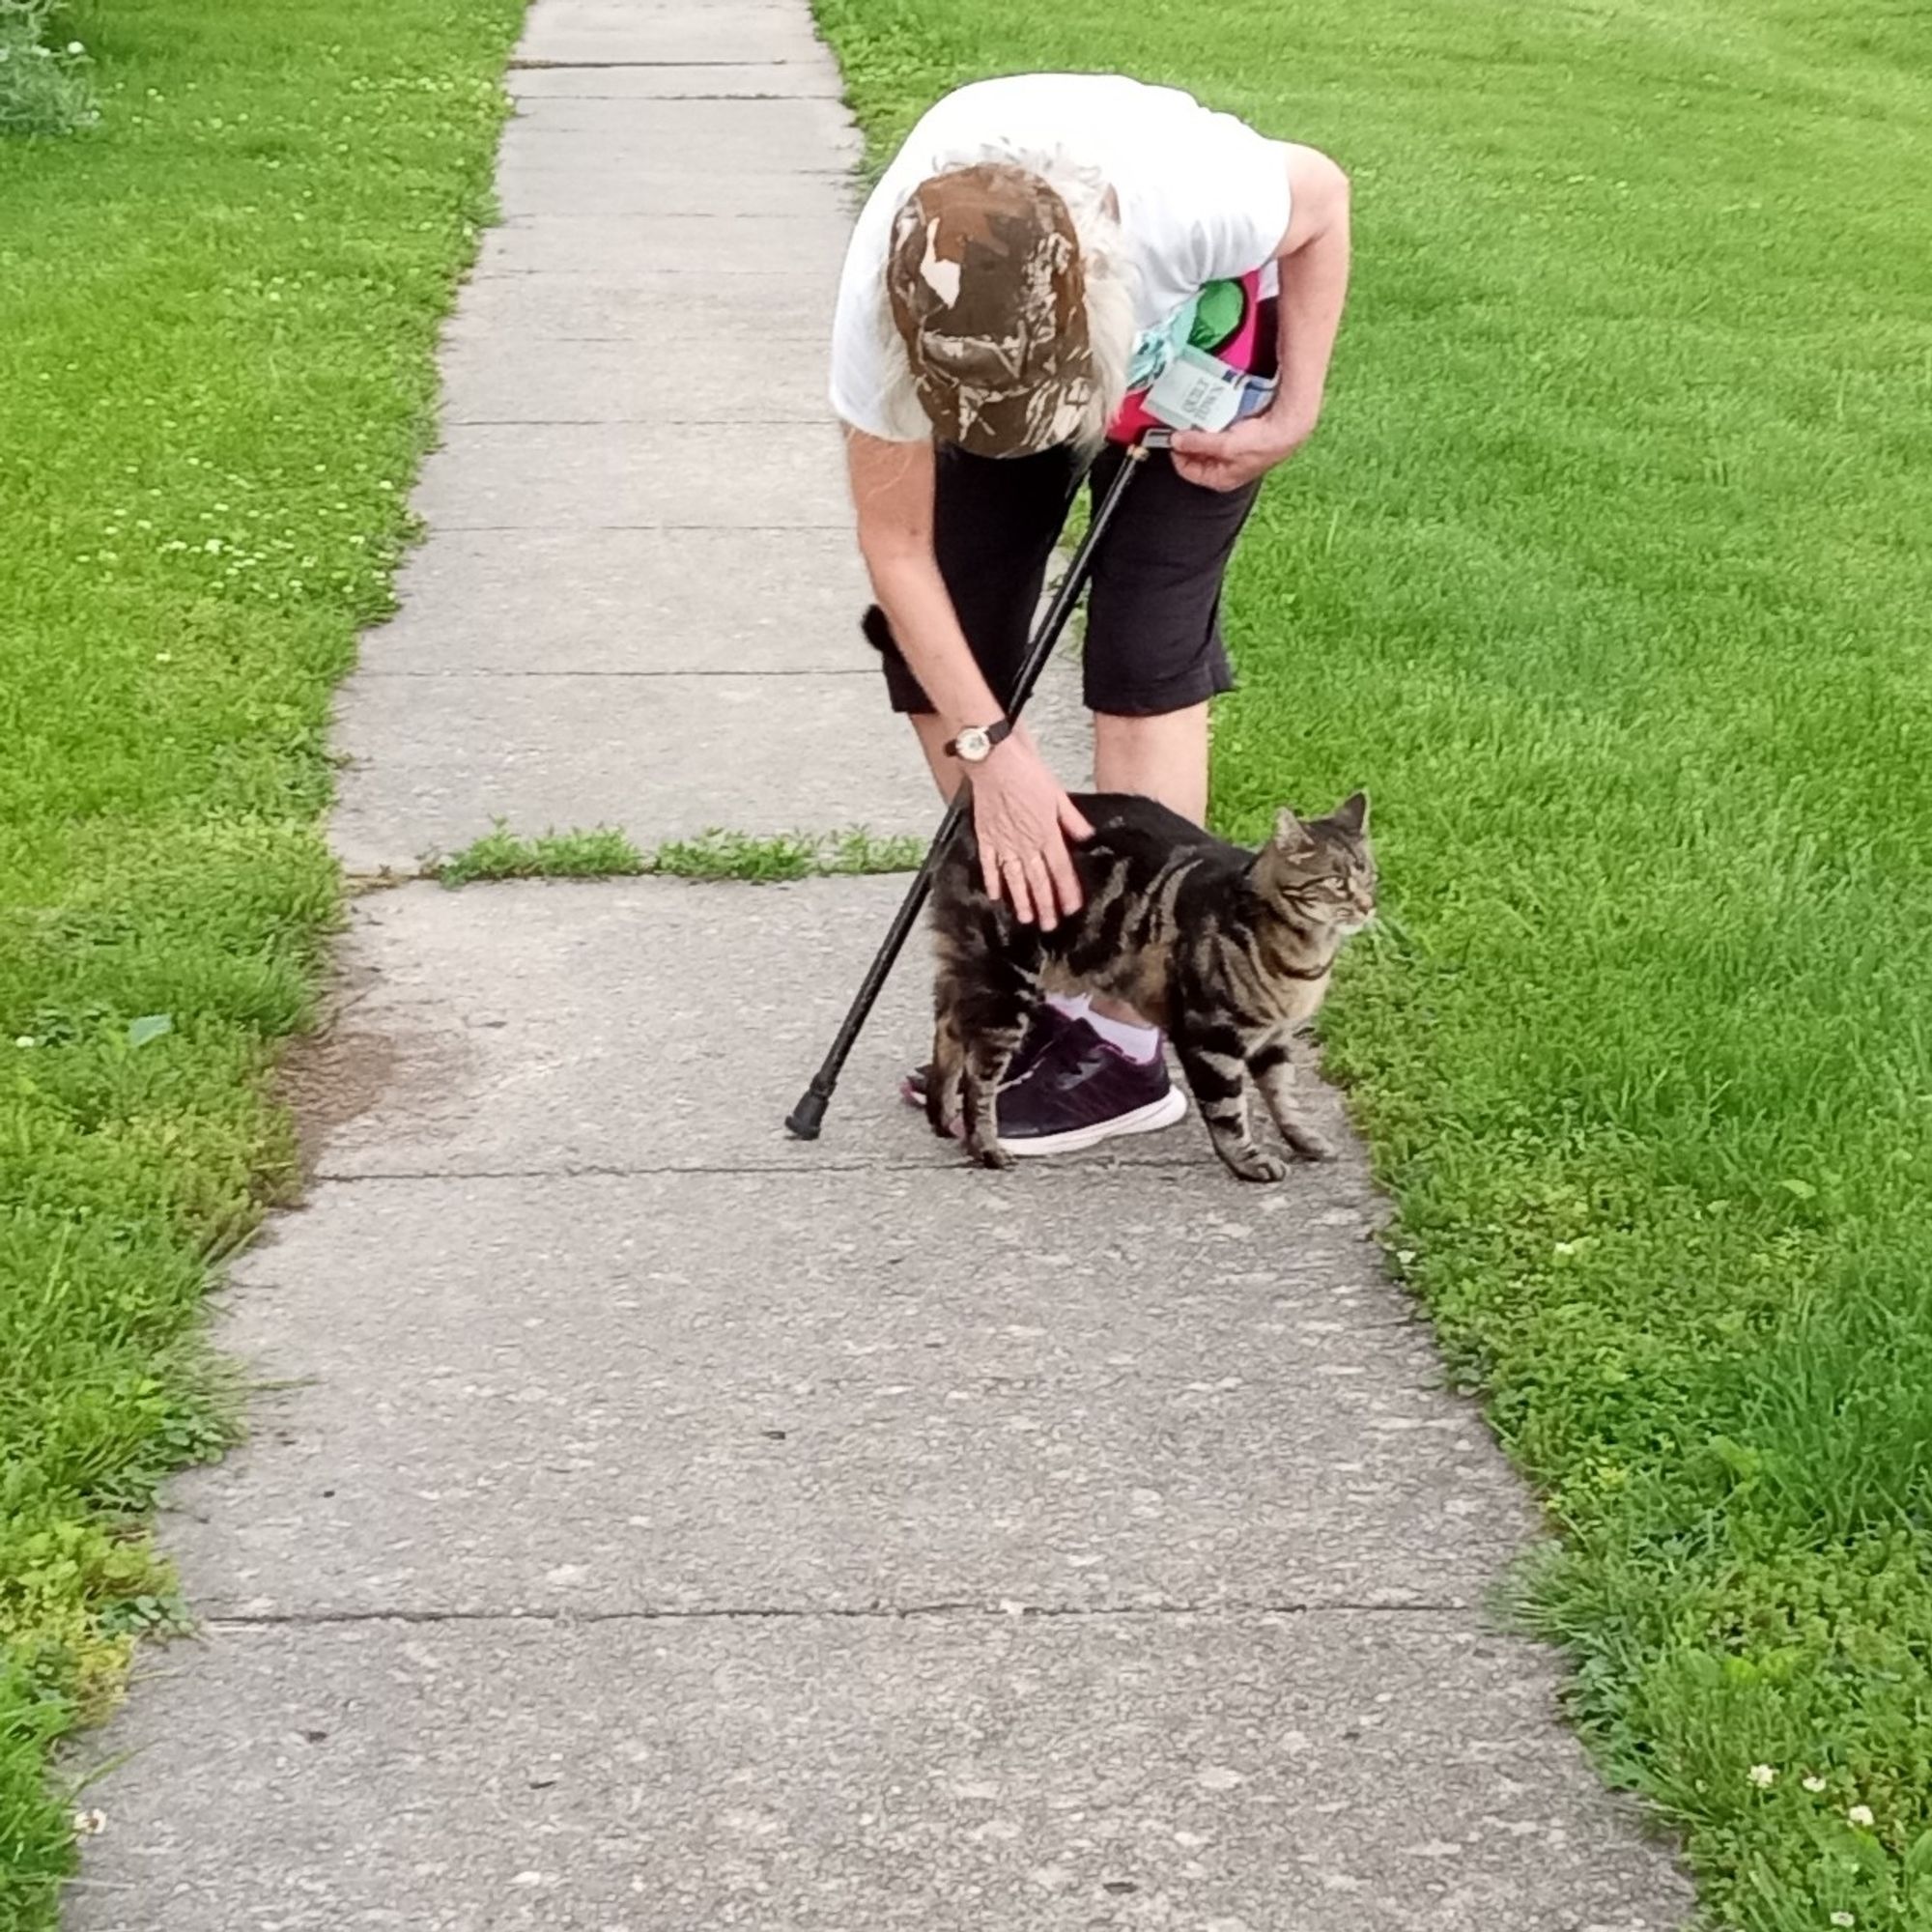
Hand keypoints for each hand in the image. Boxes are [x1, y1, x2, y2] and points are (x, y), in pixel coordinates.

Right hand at [967, 729, 1092, 929]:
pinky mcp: (986, 837)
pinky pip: (989, 865)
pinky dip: (992, 881)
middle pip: (1039, 880)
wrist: (996, 762)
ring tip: (1026, 918)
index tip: (1072, 908)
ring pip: (1015, 879)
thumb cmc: (1027, 773)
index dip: (1067, 891)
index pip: (1060, 869)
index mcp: (1047, 833)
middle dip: (1046, 905)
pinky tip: (996, 896)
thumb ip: (1072, 821)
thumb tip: (1087, 837)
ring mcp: (1004, 843)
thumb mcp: (1058, 795)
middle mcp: (1026, 843)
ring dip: (1021, 901)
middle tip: (1049, 924)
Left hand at [1169, 412, 1306, 491]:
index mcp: (1220, 479)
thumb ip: (1198, 443)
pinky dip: (1212, 424)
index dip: (1177, 454)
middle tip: (1181, 424)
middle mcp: (1224, 470)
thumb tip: (1175, 440)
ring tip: (1195, 418)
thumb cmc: (1262, 443)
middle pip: (1195, 456)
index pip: (1187, 471)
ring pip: (1206, 443)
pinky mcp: (1238, 440)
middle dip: (1188, 441)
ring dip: (1199, 431)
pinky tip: (1211, 414)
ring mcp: (1231, 454)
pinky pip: (1218, 433)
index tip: (1172, 437)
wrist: (1288, 427)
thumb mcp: (1224, 446)